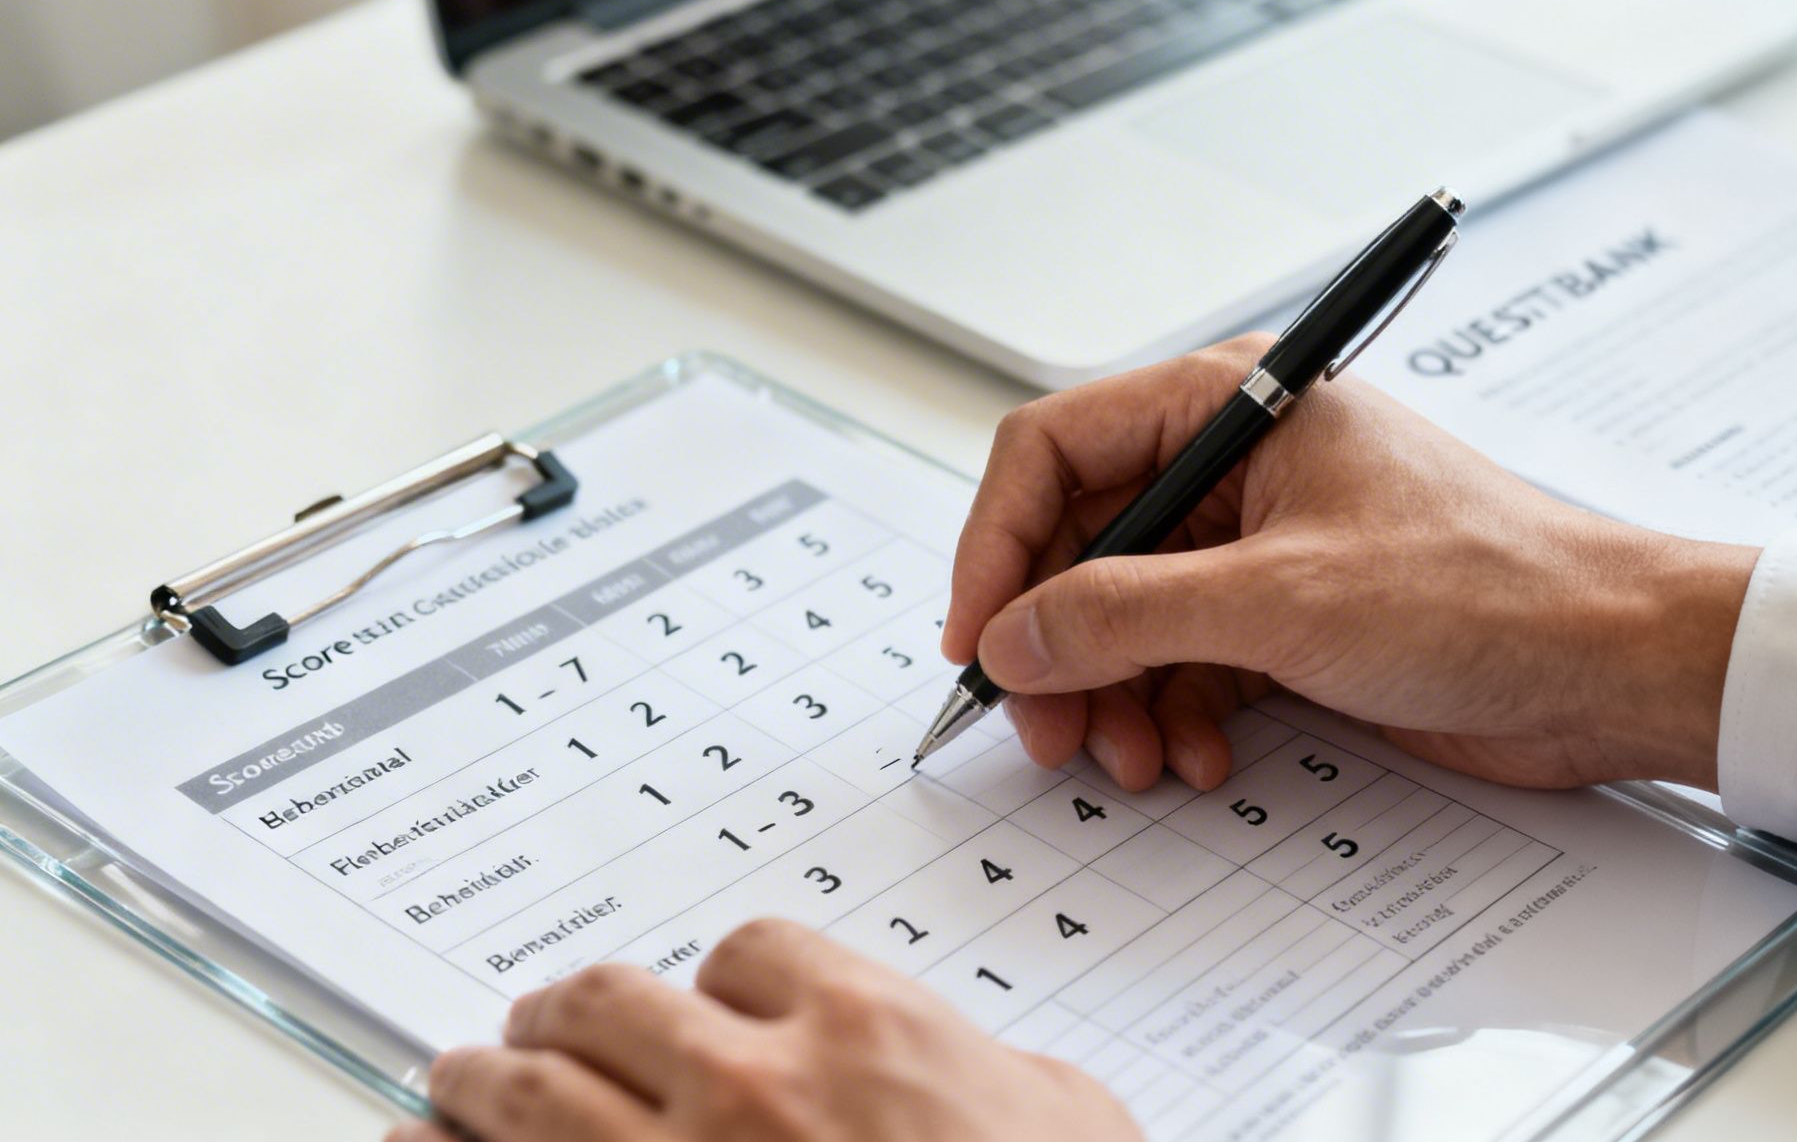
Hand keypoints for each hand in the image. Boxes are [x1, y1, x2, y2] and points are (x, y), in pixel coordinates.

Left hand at [393, 920, 1138, 1141]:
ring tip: (455, 1080)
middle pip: (610, 1005)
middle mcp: (755, 1089)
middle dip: (564, 1012)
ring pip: (533, 1093)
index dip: (720, 980)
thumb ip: (995, 1073)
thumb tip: (979, 1072)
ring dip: (479, 1079)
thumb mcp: (1066, 1117)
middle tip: (538, 1027)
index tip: (710, 1005)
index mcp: (865, 1031)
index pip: (747, 952)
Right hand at [942, 334, 1757, 793]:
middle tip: (1046, 729)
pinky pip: (1184, 665)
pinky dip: (1175, 716)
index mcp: (1230, 406)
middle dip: (1058, 646)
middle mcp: (1234, 468)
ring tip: (1134, 759)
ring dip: (1115, 696)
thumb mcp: (1279, 598)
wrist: (1608, 667)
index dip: (997, 546)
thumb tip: (1011, 637)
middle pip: (1082, 548)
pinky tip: (1198, 758)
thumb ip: (1124, 615)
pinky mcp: (1286, 620)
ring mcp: (1258, 547)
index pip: (1054, 452)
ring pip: (1126, 619)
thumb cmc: (1486, 589)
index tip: (977, 638)